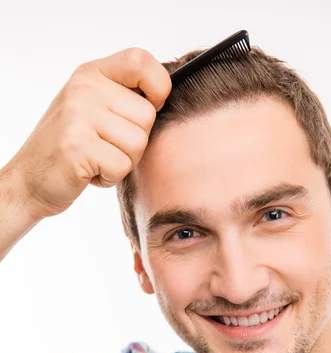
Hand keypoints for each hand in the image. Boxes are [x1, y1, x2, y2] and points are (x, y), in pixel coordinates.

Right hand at [7, 47, 171, 219]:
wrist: (30, 180)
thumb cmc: (69, 149)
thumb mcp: (93, 111)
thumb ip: (123, 98)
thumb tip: (166, 97)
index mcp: (91, 74)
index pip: (141, 61)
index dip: (158, 87)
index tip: (149, 108)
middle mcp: (84, 88)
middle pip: (147, 116)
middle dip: (135, 143)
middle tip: (107, 149)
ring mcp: (78, 115)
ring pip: (138, 143)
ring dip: (123, 162)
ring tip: (97, 160)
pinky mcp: (77, 146)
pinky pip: (122, 166)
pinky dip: (110, 178)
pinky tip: (89, 172)